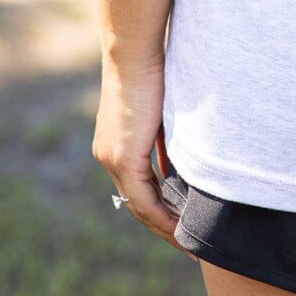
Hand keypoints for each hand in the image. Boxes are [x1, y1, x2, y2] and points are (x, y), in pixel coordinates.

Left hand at [92, 53, 195, 256]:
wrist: (134, 51)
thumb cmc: (152, 69)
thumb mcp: (161, 111)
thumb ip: (166, 137)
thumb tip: (184, 157)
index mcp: (114, 146)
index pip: (137, 188)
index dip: (159, 208)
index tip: (180, 223)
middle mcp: (108, 157)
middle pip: (136, 204)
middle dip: (163, 225)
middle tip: (187, 243)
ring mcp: (113, 159)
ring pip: (139, 207)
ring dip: (164, 226)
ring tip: (188, 242)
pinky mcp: (124, 158)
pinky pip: (144, 199)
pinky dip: (163, 215)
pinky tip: (181, 227)